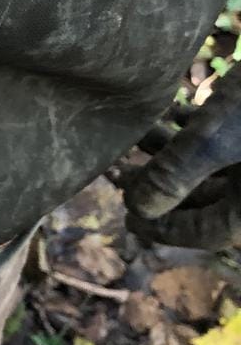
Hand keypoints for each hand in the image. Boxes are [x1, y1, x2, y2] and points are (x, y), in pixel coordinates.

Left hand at [123, 61, 240, 248]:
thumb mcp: (216, 137)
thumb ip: (176, 174)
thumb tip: (139, 209)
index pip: (203, 232)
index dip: (160, 227)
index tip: (127, 217)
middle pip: (205, 201)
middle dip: (161, 187)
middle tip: (118, 174)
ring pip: (212, 168)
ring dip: (172, 153)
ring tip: (134, 135)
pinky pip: (226, 142)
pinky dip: (197, 131)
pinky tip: (169, 112)